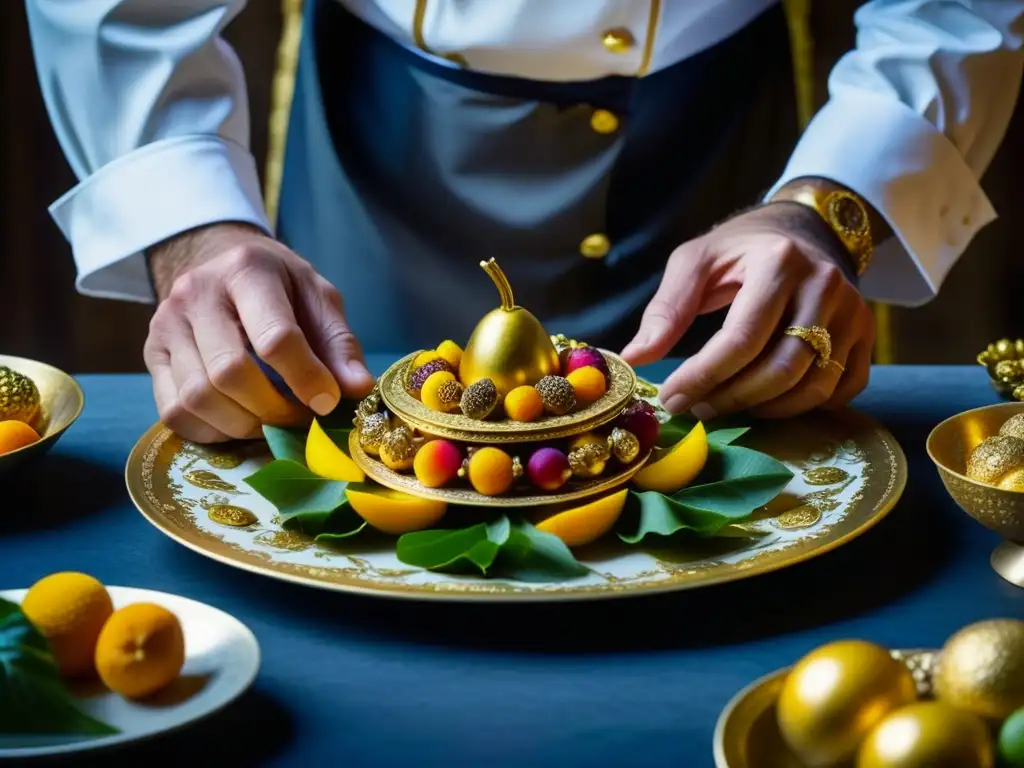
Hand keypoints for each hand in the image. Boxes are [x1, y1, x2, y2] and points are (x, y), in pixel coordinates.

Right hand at [144, 223, 375, 442]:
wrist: (221, 263)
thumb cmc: (279, 285)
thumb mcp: (317, 297)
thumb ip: (338, 342)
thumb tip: (356, 389)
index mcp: (247, 269)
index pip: (274, 337)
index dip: (306, 378)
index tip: (328, 401)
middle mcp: (196, 293)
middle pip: (229, 373)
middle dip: (273, 409)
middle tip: (300, 417)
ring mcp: (166, 325)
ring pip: (197, 398)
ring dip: (243, 425)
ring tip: (273, 420)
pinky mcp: (150, 355)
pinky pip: (173, 412)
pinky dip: (211, 431)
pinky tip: (240, 421)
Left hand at [621, 203, 874, 419]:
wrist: (802, 230)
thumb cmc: (740, 248)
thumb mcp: (695, 262)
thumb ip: (666, 309)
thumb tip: (634, 358)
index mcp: (779, 262)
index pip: (742, 337)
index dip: (703, 376)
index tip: (670, 398)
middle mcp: (826, 286)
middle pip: (780, 369)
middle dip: (730, 399)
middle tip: (695, 408)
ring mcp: (855, 313)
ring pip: (812, 386)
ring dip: (763, 409)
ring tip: (724, 405)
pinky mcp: (867, 336)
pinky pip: (841, 390)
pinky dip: (804, 407)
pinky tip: (768, 401)